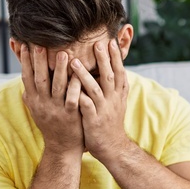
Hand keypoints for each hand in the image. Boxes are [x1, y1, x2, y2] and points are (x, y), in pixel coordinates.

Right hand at [18, 43, 83, 157]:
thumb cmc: (51, 125)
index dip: (25, 61)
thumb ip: (30, 94)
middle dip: (39, 61)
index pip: (26, 77)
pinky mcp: (71, 116)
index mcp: (34, 101)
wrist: (62, 148)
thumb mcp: (36, 110)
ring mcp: (57, 110)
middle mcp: (43, 104)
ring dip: (59, 70)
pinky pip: (73, 98)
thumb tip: (21, 77)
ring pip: (57, 87)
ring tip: (63, 53)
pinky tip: (80, 74)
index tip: (25, 44)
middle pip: (39, 79)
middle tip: (39, 43)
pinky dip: (76, 86)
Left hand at [70, 38, 129, 162]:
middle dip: (104, 60)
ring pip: (95, 89)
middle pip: (110, 76)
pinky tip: (70, 88)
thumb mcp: (116, 102)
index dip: (116, 57)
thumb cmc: (110, 122)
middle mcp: (113, 100)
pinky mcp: (94, 121)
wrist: (113, 147)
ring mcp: (104, 110)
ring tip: (74, 61)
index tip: (111, 41)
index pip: (119, 72)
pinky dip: (79, 97)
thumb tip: (110, 67)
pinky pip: (86, 106)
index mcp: (119, 95)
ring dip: (85, 75)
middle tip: (98, 43)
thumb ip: (113, 86)